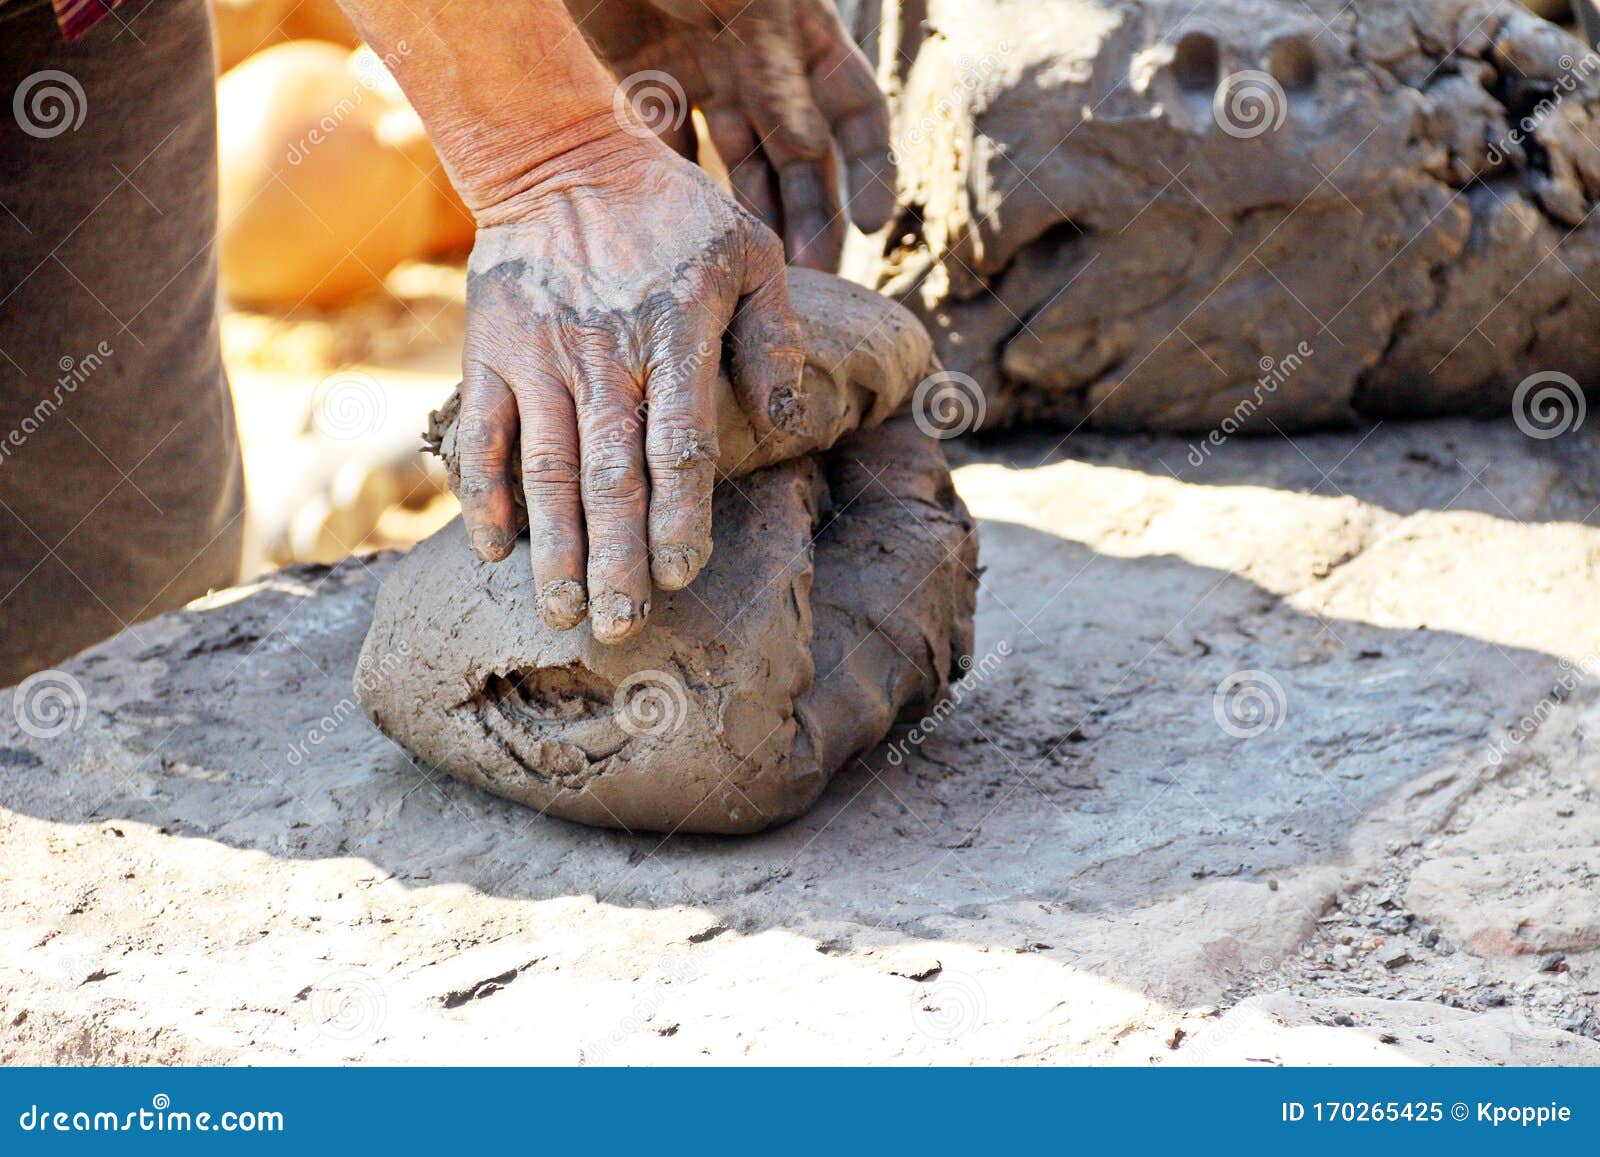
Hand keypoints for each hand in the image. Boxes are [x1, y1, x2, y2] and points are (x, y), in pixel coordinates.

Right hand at [454, 134, 802, 642]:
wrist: (559, 155)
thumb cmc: (673, 211)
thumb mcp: (752, 251)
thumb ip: (774, 336)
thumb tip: (788, 419)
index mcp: (676, 333)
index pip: (681, 445)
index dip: (681, 517)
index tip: (681, 575)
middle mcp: (605, 354)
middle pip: (612, 476)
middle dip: (615, 561)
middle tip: (618, 631)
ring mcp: (539, 357)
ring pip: (547, 469)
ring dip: (554, 548)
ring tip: (562, 614)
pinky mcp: (490, 352)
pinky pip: (482, 434)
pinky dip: (484, 494)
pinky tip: (494, 552)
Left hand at [576, 0, 894, 269]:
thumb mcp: (746, 2)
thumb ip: (775, 69)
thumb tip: (809, 149)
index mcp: (800, 31)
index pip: (855, 108)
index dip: (869, 167)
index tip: (872, 225)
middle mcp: (759, 61)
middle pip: (800, 153)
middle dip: (811, 213)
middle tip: (813, 276)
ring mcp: (701, 72)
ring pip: (737, 162)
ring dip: (752, 216)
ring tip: (757, 274)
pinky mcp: (643, 81)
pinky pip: (668, 148)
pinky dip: (679, 189)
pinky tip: (687, 232)